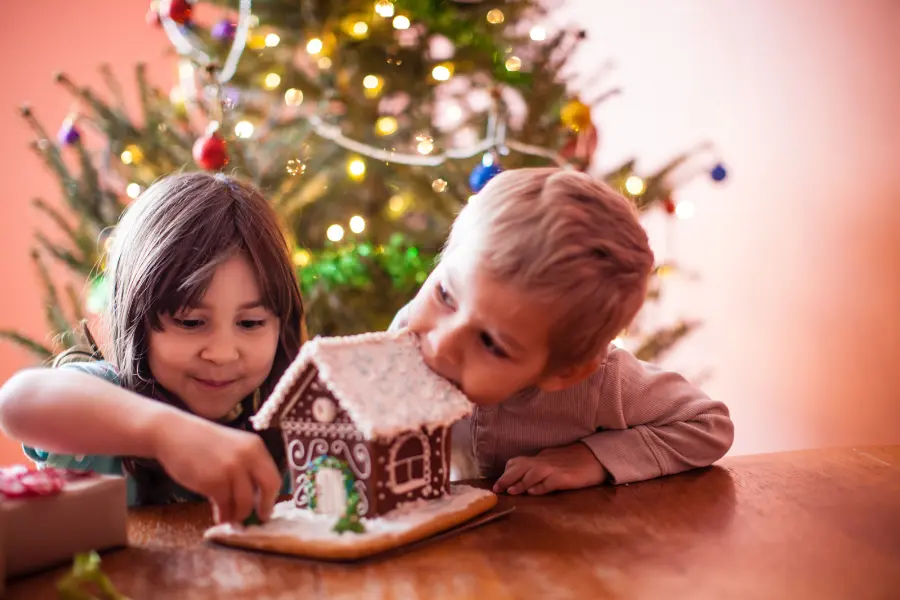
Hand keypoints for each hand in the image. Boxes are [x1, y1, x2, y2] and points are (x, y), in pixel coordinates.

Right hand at [152, 412, 281, 524]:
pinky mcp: (214, 482)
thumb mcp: (232, 447)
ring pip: (244, 502)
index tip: (266, 509)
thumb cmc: (201, 442)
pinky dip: (223, 515)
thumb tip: (256, 497)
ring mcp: (231, 469)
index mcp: (255, 447)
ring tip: (231, 518)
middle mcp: (248, 457)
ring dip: (238, 515)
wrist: (172, 434)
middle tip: (257, 519)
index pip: (274, 477)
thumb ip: (246, 466)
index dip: (271, 497)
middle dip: (263, 508)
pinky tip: (219, 517)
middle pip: (267, 489)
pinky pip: (224, 506)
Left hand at [493, 442, 606, 495]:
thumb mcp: (552, 460)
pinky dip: (541, 486)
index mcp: (540, 458)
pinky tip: (534, 492)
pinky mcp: (567, 477)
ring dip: (521, 482)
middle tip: (496, 488)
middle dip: (507, 477)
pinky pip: (552, 481)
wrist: (596, 457)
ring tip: (512, 491)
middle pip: (522, 466)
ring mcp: (556, 468)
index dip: (507, 472)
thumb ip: (538, 466)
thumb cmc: (574, 460)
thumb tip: (522, 476)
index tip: (498, 484)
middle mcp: (545, 461)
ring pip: (534, 473)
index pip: (518, 462)